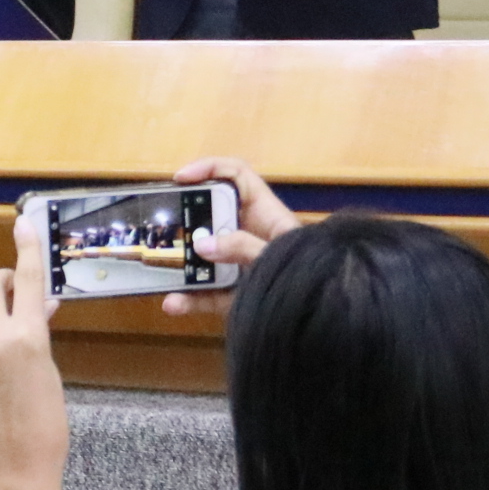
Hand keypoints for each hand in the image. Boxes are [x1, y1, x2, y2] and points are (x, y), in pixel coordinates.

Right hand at [161, 157, 300, 316]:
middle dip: (186, 221)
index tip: (182, 178)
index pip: (236, 176)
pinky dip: (188, 299)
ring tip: (164, 270)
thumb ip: (244, 247)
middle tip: (166, 227)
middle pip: (211, 217)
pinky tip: (173, 303)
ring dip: (182, 265)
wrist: (324, 320)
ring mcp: (240, 266)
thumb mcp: (280, 256)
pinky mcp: (235, 295)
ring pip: (203, 258)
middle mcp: (249, 236)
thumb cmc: (316, 277)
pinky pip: (206, 293)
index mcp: (266, 215)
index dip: (209, 169)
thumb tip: (203, 245)